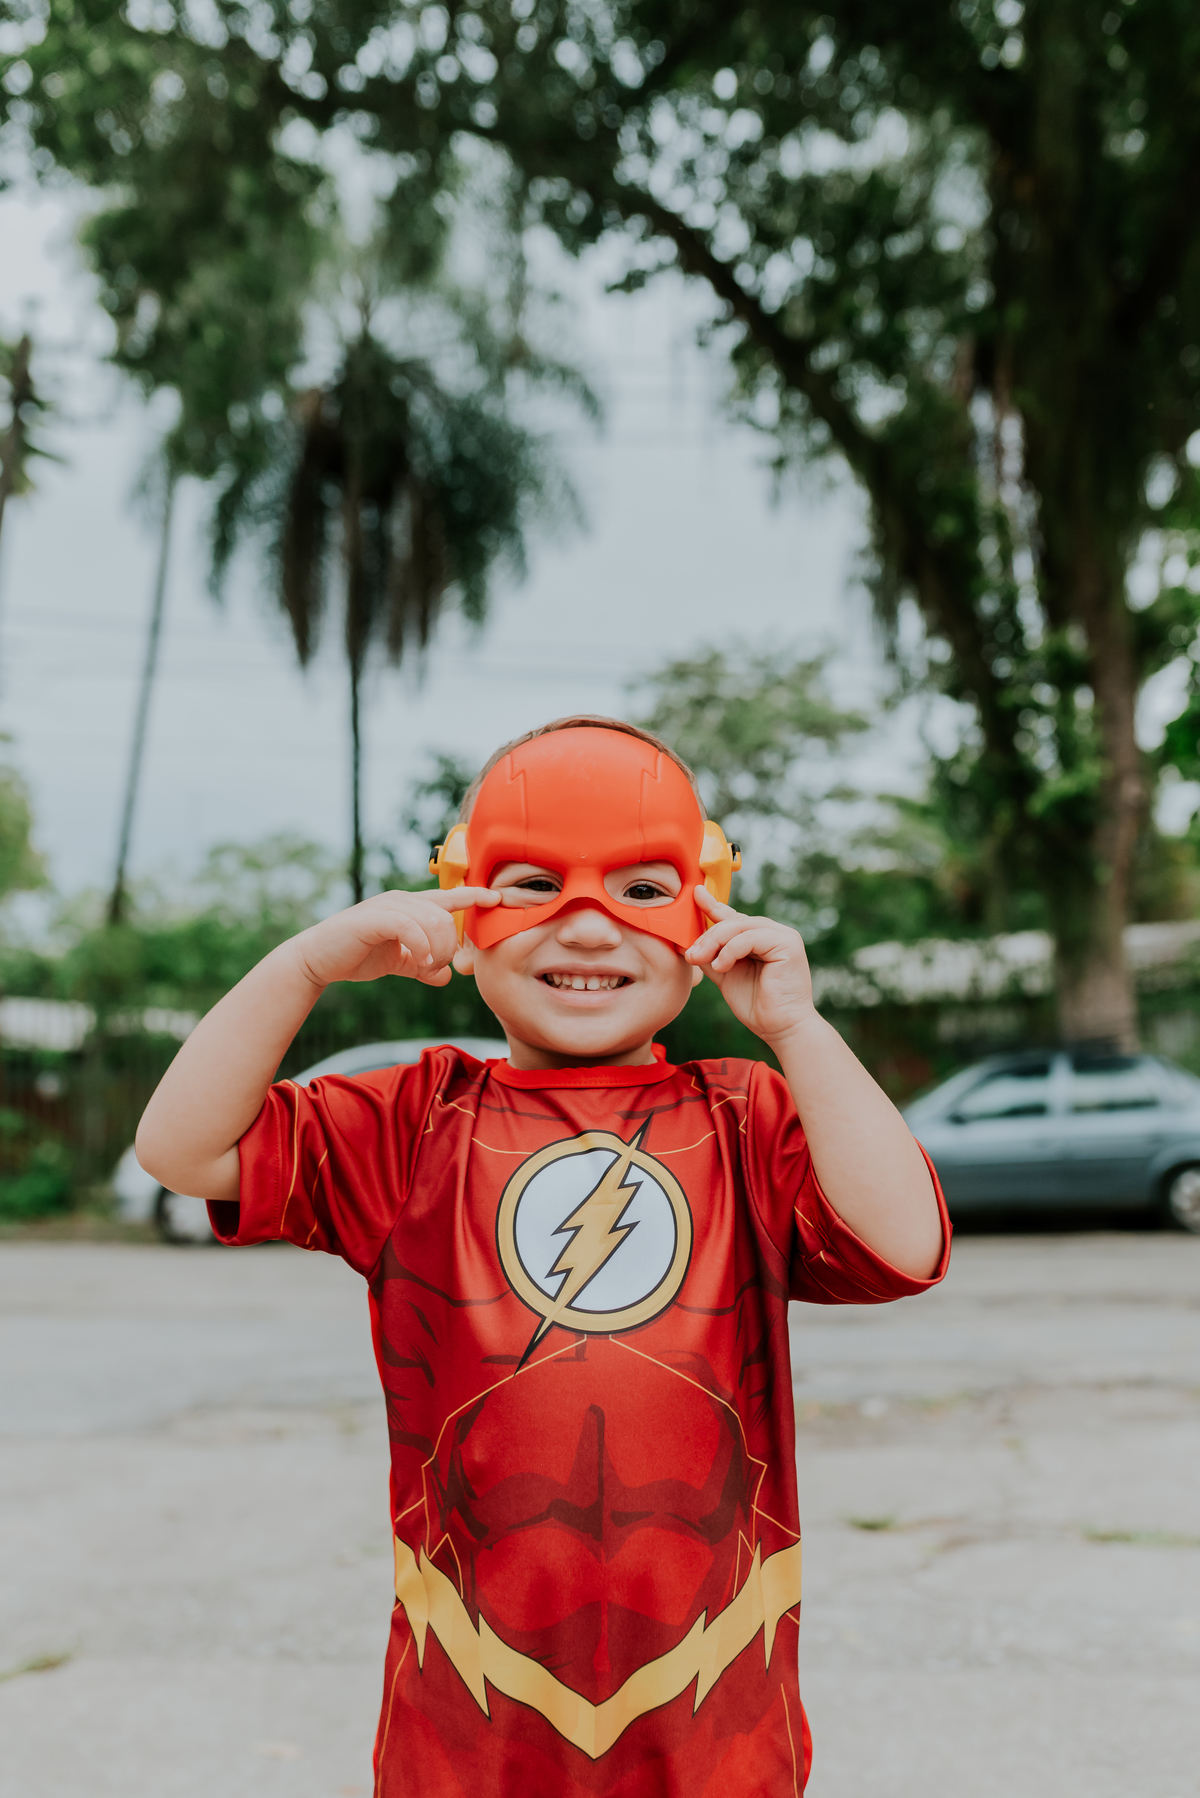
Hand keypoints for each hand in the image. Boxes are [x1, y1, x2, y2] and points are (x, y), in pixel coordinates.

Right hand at [290, 887, 499, 989]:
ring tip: (426, 968)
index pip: (448, 896)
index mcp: (410, 907)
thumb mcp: (397, 962)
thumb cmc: (356, 956)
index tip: (497, 897)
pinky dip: (421, 947)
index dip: (473, 894)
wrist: (317, 960)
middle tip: (438, 968)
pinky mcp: (375, 918)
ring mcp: (388, 907)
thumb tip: (445, 977)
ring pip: (433, 921)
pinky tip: (418, 963)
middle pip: (446, 916)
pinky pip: (411, 927)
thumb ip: (421, 966)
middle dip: (451, 946)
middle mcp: (401, 900)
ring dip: (437, 950)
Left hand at [685, 887, 815, 1046]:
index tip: (696, 894)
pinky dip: (731, 950)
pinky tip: (722, 966)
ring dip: (715, 942)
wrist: (781, 1029)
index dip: (713, 906)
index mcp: (761, 938)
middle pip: (733, 921)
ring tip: (702, 960)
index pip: (733, 918)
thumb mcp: (726, 976)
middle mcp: (773, 932)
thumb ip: (711, 957)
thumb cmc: (757, 1006)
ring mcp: (783, 935)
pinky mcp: (788, 943)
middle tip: (691, 954)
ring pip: (739, 926)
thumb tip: (686, 944)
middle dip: (707, 935)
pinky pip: (750, 937)